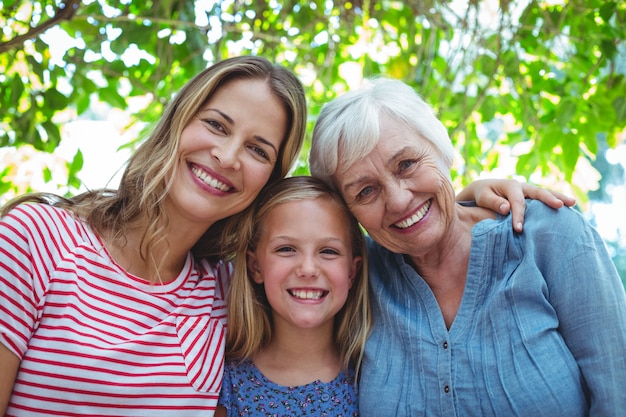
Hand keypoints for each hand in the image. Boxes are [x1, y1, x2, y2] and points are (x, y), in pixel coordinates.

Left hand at [457, 179, 575, 232]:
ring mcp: (529, 190)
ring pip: (546, 193)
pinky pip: (545, 198)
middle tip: (560, 206)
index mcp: (510, 186)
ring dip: (559, 198)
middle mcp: (522, 186)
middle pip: (538, 192)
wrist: (485, 189)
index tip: (519, 229)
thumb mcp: (483, 197)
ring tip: (573, 203)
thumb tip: (506, 208)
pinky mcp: (532, 197)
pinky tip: (568, 209)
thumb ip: (493, 202)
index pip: (517, 202)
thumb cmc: (483, 194)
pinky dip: (556, 201)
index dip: (519, 216)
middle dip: (549, 199)